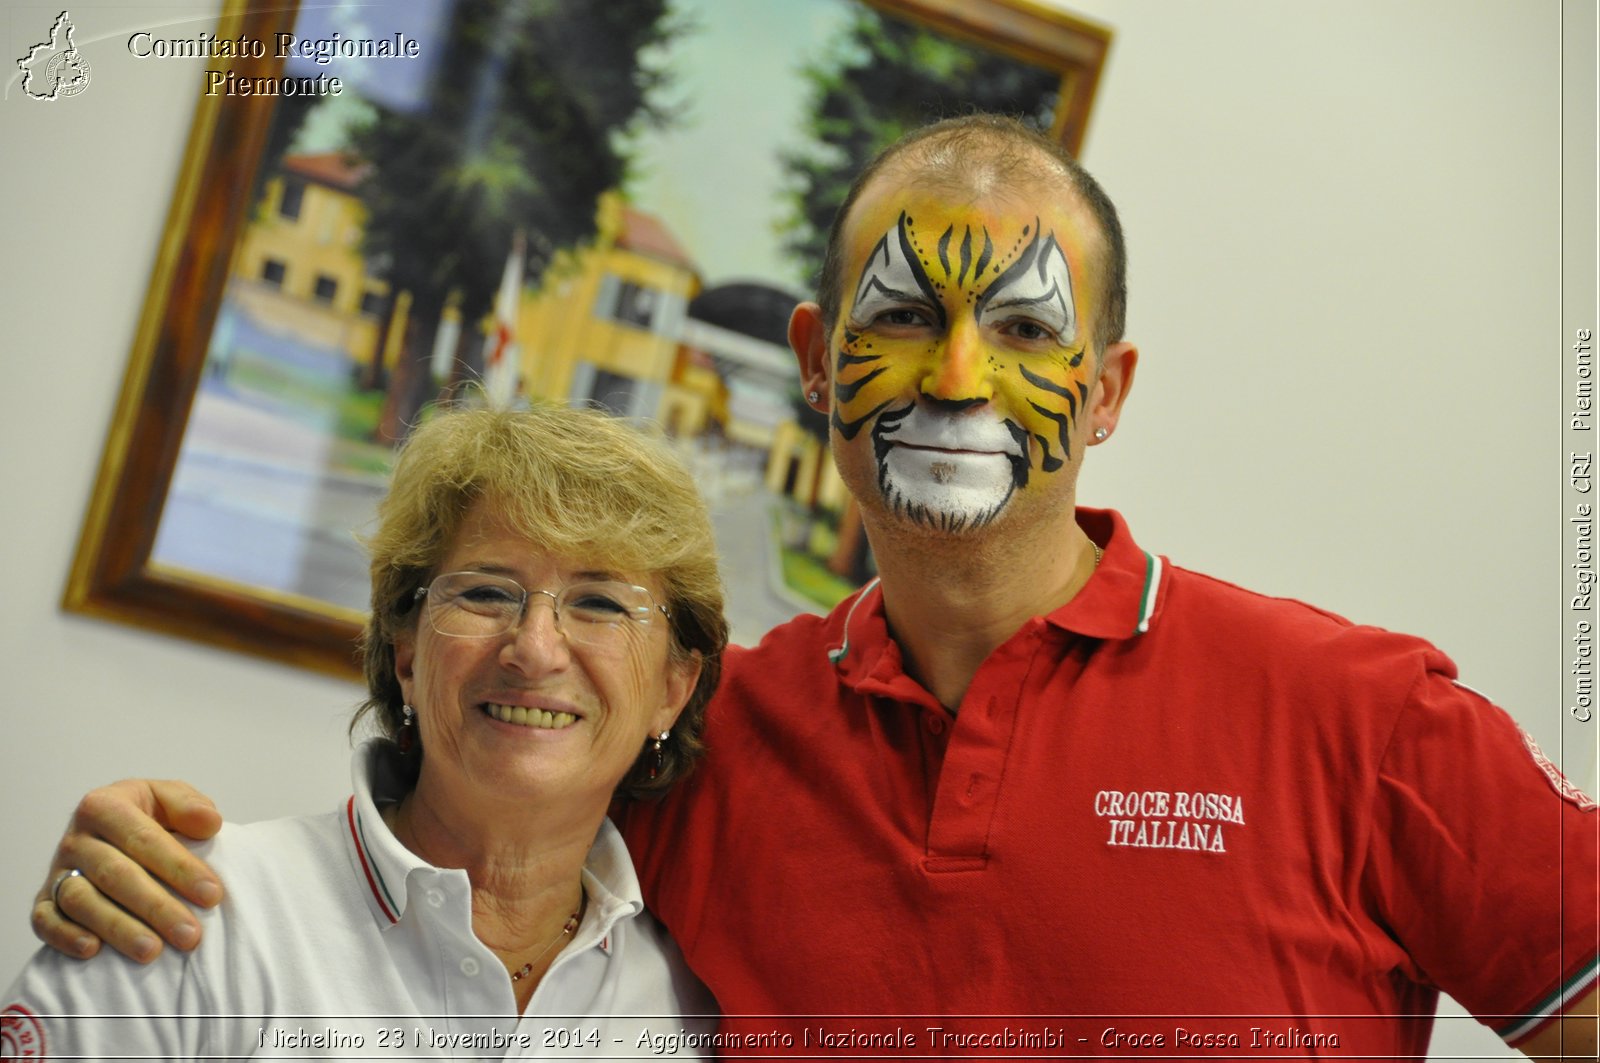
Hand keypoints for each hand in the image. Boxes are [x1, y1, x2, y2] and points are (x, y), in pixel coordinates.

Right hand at [31, 779, 223, 962]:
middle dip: (156, 907)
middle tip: (191, 935)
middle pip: (115, 874)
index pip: (144, 838)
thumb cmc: (148, 819)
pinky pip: (45, 920)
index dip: (180, 867)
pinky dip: (65, 936)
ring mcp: (58, 871)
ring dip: (118, 928)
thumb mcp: (170, 801)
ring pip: (81, 901)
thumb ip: (190, 806)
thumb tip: (210, 823)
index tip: (212, 895)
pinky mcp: (43, 901)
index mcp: (105, 805)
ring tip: (152, 951)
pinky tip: (93, 951)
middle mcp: (77, 838)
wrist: (108, 834)